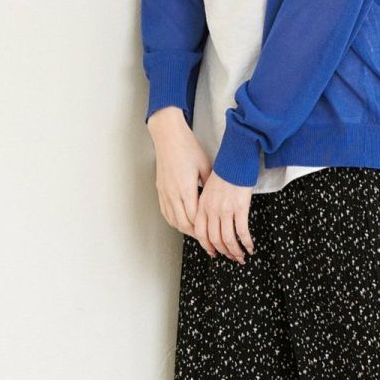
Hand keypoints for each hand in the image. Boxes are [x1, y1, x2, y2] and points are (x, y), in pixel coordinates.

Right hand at [148, 107, 211, 238]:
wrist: (169, 137)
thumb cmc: (188, 148)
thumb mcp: (206, 166)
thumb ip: (211, 186)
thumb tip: (219, 199)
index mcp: (186, 188)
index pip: (194, 218)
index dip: (204, 230)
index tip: (213, 237)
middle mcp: (173, 193)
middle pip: (184, 223)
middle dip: (196, 235)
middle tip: (207, 242)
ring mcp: (165, 192)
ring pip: (173, 220)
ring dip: (185, 230)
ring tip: (197, 236)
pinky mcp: (160, 190)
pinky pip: (166, 212)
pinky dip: (174, 221)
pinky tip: (181, 224)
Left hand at [193, 171, 253, 262]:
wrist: (235, 160)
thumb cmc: (224, 171)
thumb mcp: (208, 188)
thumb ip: (207, 204)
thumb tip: (212, 218)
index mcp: (202, 205)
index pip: (200, 233)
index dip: (207, 246)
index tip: (213, 252)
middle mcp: (212, 210)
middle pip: (215, 239)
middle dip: (223, 252)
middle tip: (230, 257)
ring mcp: (225, 210)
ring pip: (228, 239)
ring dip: (235, 251)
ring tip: (241, 256)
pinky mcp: (240, 208)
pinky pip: (242, 232)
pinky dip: (246, 242)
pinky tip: (250, 246)